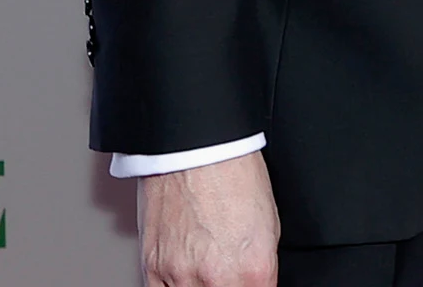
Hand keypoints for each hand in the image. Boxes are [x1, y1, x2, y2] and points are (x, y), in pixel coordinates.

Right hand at [141, 153, 278, 286]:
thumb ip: (262, 269)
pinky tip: (184, 277)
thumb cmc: (234, 176)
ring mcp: (180, 275)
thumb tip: (256, 283)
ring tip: (207, 271)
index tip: (250, 281)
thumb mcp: (270, 227)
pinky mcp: (152, 267)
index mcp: (253, 270)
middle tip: (229, 273)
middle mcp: (216, 278)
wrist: (196, 149)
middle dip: (230, 285)